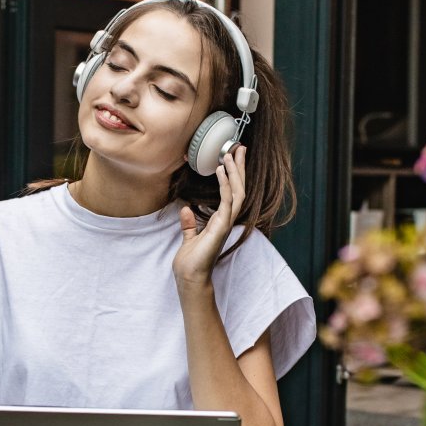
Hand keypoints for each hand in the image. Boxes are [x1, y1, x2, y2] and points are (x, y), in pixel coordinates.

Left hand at [173, 144, 246, 290]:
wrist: (190, 278)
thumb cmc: (191, 262)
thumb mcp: (188, 237)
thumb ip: (189, 224)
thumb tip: (185, 209)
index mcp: (221, 220)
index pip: (232, 192)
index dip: (233, 174)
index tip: (232, 157)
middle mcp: (227, 220)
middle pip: (239, 188)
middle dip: (240, 167)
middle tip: (240, 147)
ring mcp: (226, 223)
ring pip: (237, 192)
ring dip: (235, 172)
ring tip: (230, 153)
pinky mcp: (221, 227)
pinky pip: (227, 202)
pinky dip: (225, 185)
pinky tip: (221, 170)